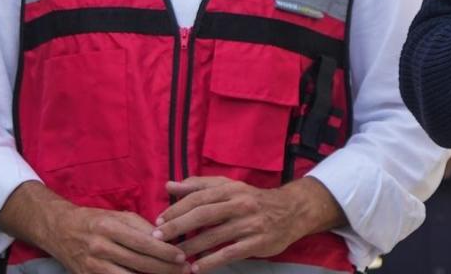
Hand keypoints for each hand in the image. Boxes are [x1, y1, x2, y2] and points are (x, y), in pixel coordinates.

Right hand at [45, 204, 186, 273]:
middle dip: (164, 268)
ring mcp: (92, 265)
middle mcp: (100, 247)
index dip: (164, 251)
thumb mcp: (118, 216)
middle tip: (184, 270)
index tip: (181, 256)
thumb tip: (165, 238)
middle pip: (138, 262)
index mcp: (110, 227)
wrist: (59, 229)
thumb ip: (141, 227)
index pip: (143, 242)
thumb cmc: (95, 220)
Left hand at [154, 176, 340, 272]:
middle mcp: (241, 204)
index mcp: (233, 189)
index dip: (177, 209)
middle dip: (178, 227)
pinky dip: (211, 261)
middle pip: (204, 215)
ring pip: (215, 236)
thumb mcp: (230, 187)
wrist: (293, 210)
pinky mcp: (258, 242)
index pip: (200, 197)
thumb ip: (199, 186)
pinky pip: (230, 253)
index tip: (158, 221)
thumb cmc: (254, 199)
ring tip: (172, 257)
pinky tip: (196, 268)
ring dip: (190, 248)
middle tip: (158, 238)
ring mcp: (250, 224)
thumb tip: (169, 186)